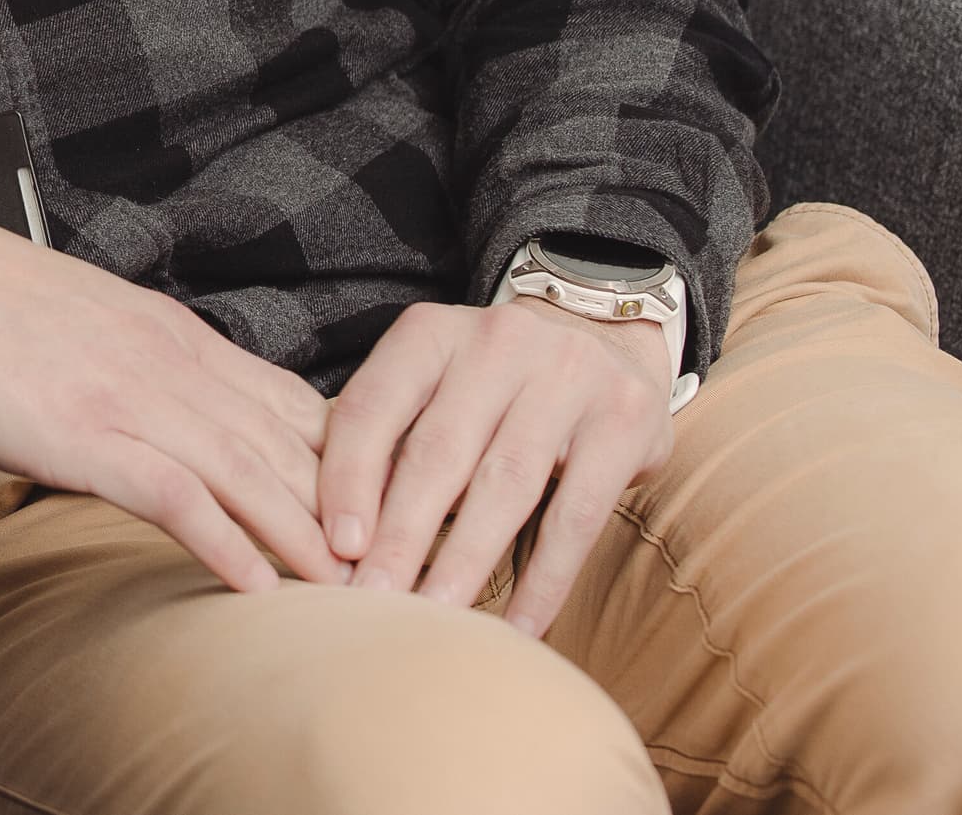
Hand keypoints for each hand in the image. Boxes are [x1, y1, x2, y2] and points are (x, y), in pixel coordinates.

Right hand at [0, 196, 343, 594]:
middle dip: (347, 512)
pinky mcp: (83, 433)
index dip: (347, 463)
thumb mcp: (90, 322)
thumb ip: (144, 364)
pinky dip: (223, 543)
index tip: (381, 513)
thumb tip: (176, 416)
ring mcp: (130, 398)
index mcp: (176, 335)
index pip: (290, 402)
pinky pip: (173, 496)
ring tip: (349, 596)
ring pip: (249, 473)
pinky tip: (255, 587)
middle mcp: (171, 363)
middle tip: (390, 571)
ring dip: (306, 540)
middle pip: (288, 444)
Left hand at [317, 296, 676, 637]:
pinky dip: (545, 579)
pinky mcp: (623, 420)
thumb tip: (340, 539)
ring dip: (465, 560)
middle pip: (437, 451)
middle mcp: (497, 342)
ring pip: (505, 484)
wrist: (605, 340)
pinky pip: (577, 515)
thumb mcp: (440, 387)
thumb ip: (393, 441)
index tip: (338, 547)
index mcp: (432, 333)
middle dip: (401, 535)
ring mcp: (567, 375)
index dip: (349, 477)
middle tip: (374, 600)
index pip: (374, 405)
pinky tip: (521, 628)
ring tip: (436, 618)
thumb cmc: (496, 385)